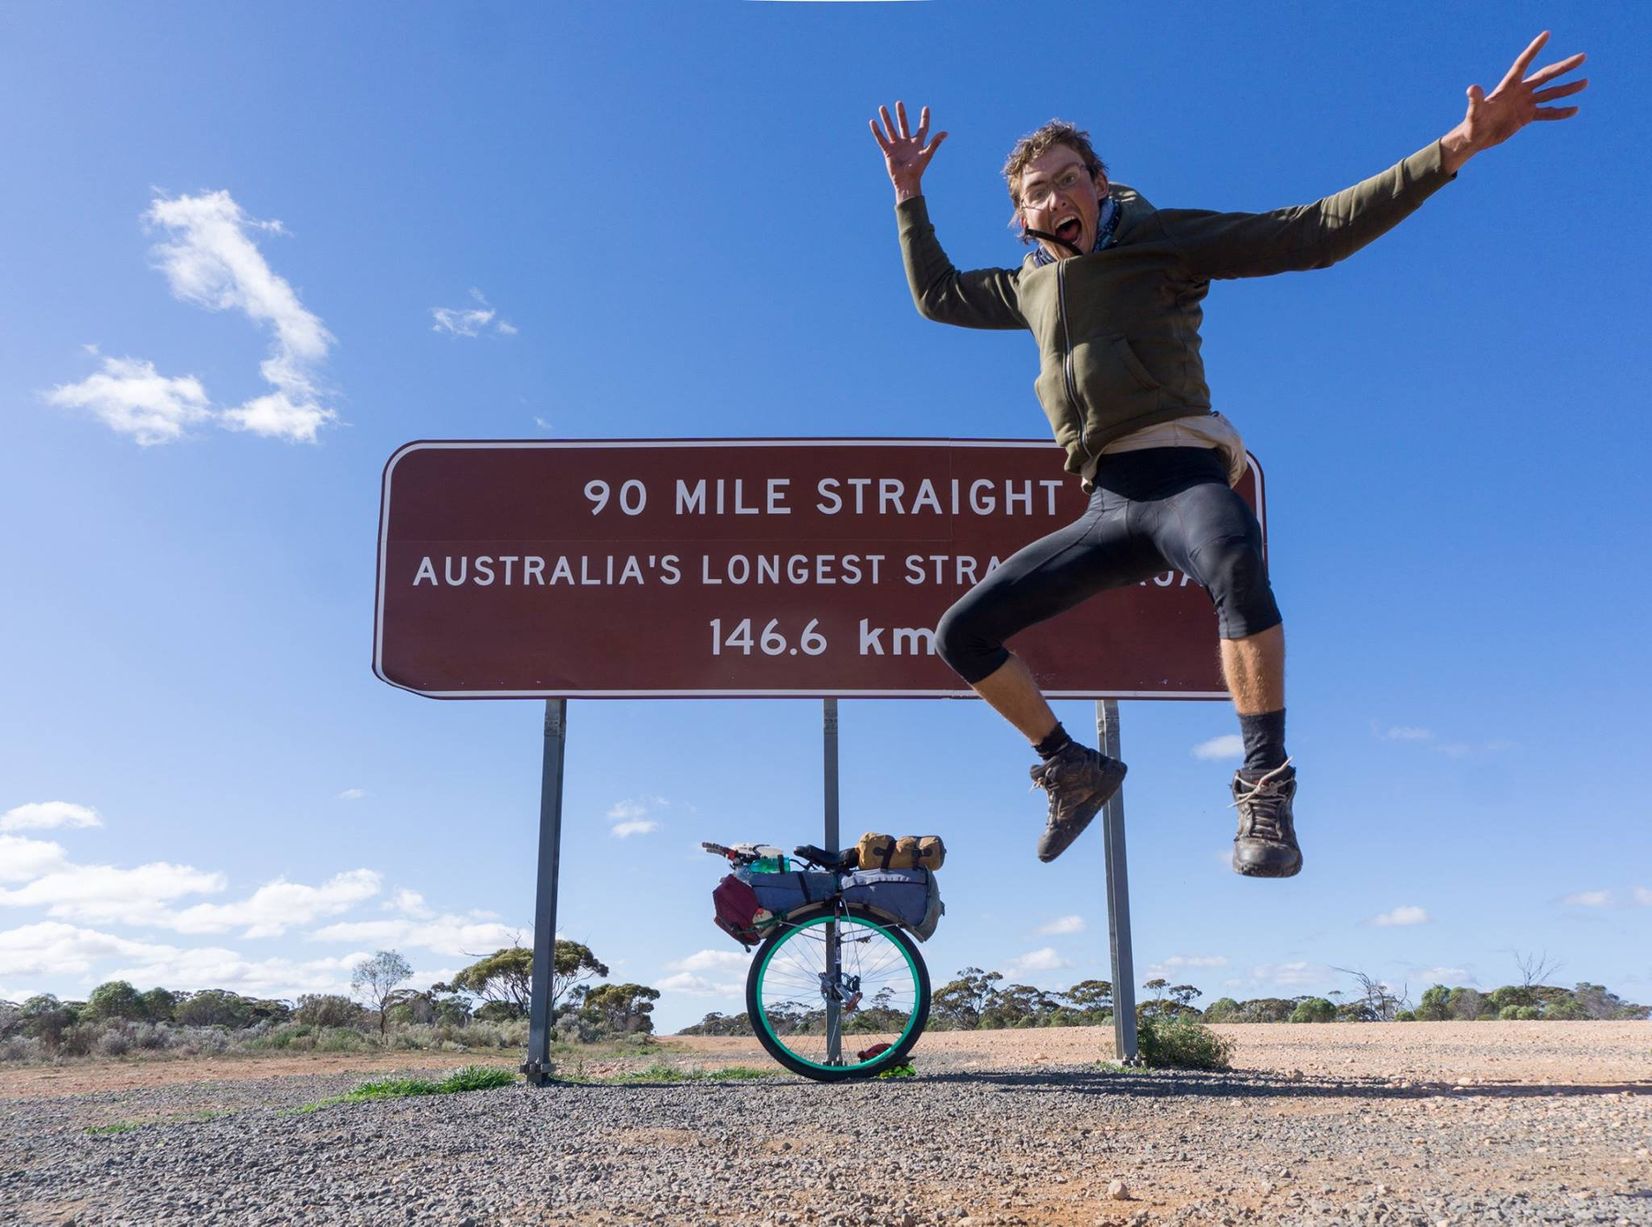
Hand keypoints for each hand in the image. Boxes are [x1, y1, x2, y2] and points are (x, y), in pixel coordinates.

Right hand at [869, 101, 946, 202]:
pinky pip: (881, 139)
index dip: (924, 119)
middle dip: (901, 114)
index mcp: (917, 143)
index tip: (926, 108)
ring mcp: (896, 146)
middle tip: (899, 103)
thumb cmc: (918, 169)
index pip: (922, 128)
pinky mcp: (888, 151)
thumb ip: (935, 143)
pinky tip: (872, 122)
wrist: (906, 180)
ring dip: (887, 119)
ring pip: (890, 129)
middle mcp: (906, 143)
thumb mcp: (927, 154)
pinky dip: (876, 131)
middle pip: (903, 125)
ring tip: (882, 107)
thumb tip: (946, 132)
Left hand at [1441, 31, 1586, 172]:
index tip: (1546, 34)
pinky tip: (1574, 110)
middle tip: (1582, 57)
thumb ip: (1475, 101)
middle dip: (1564, 67)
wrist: (1475, 139)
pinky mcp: (1527, 116)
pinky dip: (1560, 112)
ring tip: (1585, 82)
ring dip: (1567, 88)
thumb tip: (1471, 89)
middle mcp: (1520, 91)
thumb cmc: (1472, 124)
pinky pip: (1547, 113)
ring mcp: (1525, 103)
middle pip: (1546, 75)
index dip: (1534, 49)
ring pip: (1550, 93)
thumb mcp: (1474, 113)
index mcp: (1508, 86)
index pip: (1523, 63)